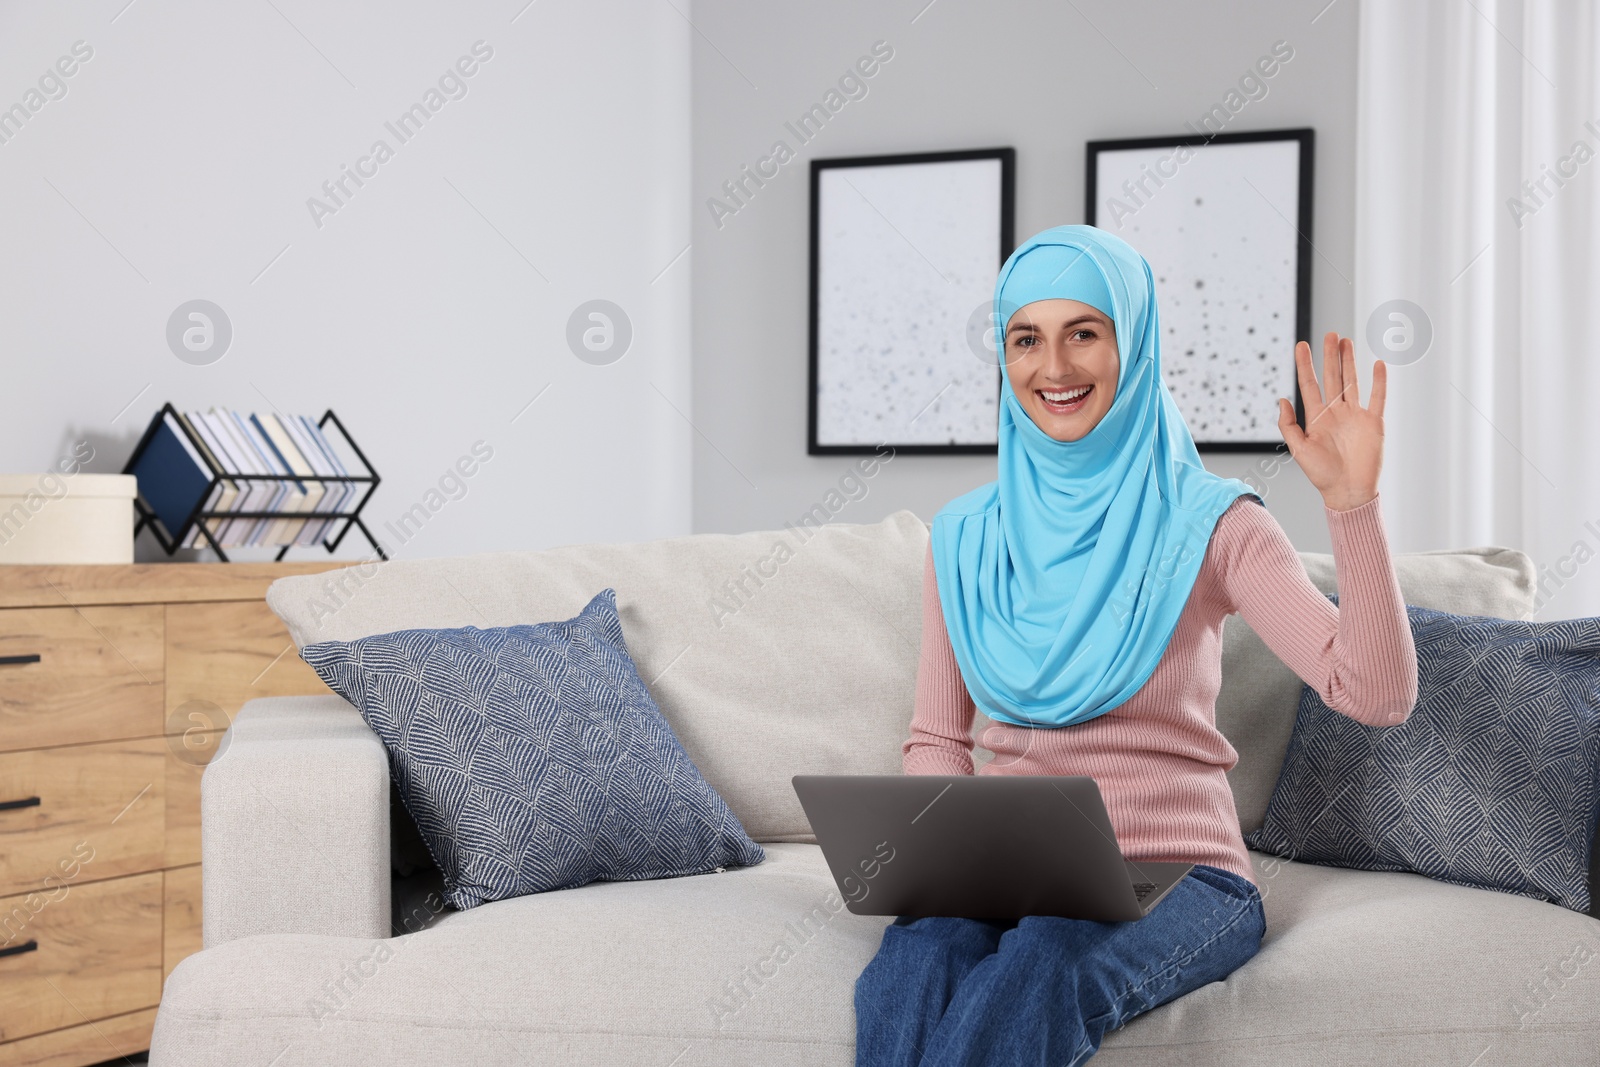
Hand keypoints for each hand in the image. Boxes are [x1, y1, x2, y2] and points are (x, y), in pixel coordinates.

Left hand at [1275, 332, 1385, 511]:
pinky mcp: (1374, 422)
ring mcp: (1355, 415)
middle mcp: (1336, 412)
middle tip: (1330, 334)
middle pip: (1333, 377)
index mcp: (1316, 417)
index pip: (1309, 384)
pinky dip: (1379, 381)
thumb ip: (1288, 424)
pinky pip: (1377, 397)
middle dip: (1330, 356)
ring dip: (1350, 361)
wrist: (1348, 491)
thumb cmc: (1321, 474)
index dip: (1305, 365)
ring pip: (1352, 382)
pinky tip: (1378, 364)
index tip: (1301, 345)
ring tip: (1346, 341)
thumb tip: (1281, 399)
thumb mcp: (1299, 449)